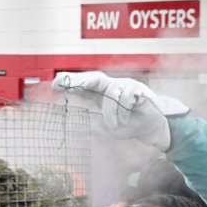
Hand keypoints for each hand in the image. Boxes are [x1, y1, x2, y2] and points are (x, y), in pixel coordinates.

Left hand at [52, 71, 188, 150]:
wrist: (151, 128)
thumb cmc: (128, 124)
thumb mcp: (104, 128)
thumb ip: (89, 123)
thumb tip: (69, 121)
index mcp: (101, 94)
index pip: (83, 86)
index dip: (69, 83)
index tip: (54, 85)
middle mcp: (112, 86)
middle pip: (94, 78)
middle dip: (78, 80)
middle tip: (64, 83)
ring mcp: (125, 86)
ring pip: (112, 92)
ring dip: (110, 113)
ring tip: (114, 126)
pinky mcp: (139, 89)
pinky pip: (127, 96)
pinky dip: (124, 111)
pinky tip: (127, 118)